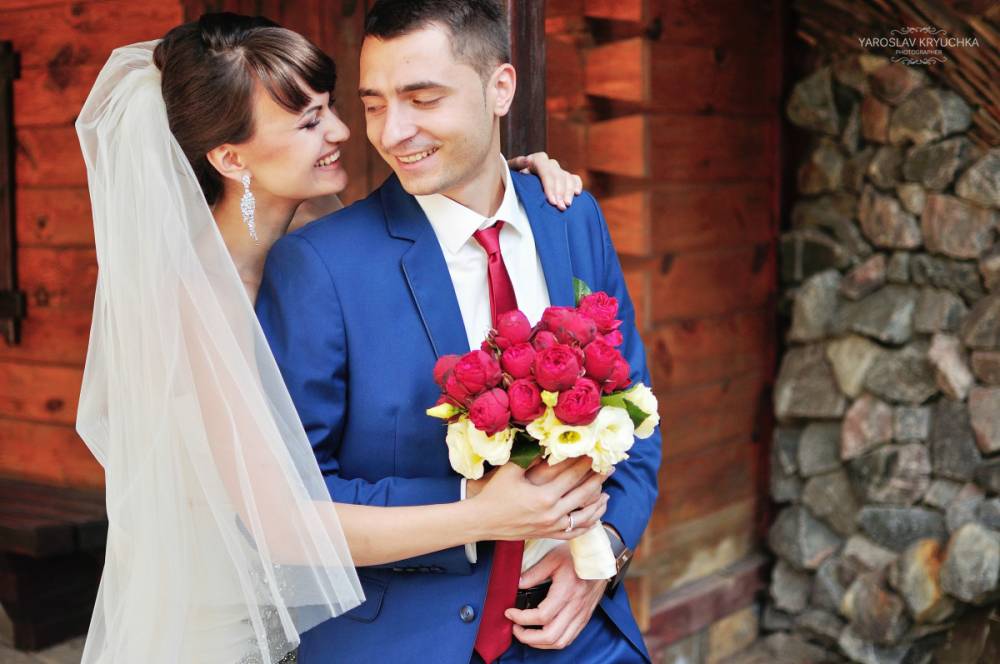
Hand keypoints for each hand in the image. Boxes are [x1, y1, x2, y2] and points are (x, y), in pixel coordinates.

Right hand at [468, 458, 607, 541]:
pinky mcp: (549, 535)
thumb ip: (530, 456)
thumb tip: (549, 443)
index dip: (585, 462)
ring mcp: (552, 527)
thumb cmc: (495, 493)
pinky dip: (588, 524)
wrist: (482, 521)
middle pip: (583, 494)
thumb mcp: (510, 470)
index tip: (595, 452)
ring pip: (584, 516)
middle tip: (609, 467)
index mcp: (543, 496)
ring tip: (607, 492)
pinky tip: (594, 515)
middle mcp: (551, 513)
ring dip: (598, 503)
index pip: (571, 475)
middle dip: (598, 479)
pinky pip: (575, 532)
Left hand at [505, 543, 607, 648]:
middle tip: (514, 627)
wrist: (601, 559)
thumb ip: (534, 573)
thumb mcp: (553, 558)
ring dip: (539, 643)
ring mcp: (581, 614)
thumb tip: (517, 584)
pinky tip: (542, 634)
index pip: (541, 616)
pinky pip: (569, 638)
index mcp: (566, 591)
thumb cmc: (577, 556)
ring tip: (526, 634)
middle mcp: (575, 607)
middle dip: (527, 637)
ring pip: (560, 642)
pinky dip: (553, 642)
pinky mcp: (584, 617)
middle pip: (550, 636)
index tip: (510, 612)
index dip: (521, 618)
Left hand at [507, 152, 582, 210]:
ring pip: (567, 177)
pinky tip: (577, 194)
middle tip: (560, 208)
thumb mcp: (508, 172)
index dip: (550, 186)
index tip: (551, 201)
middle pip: (558, 175)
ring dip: (569, 192)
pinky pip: (574, 178)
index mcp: (535, 160)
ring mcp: (557, 170)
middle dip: (560, 192)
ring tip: (566, 206)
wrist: (514, 183)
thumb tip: (527, 161)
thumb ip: (516, 166)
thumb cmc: (509, 180)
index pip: (545, 169)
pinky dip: (576, 185)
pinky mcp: (563, 176)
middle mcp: (548, 163)